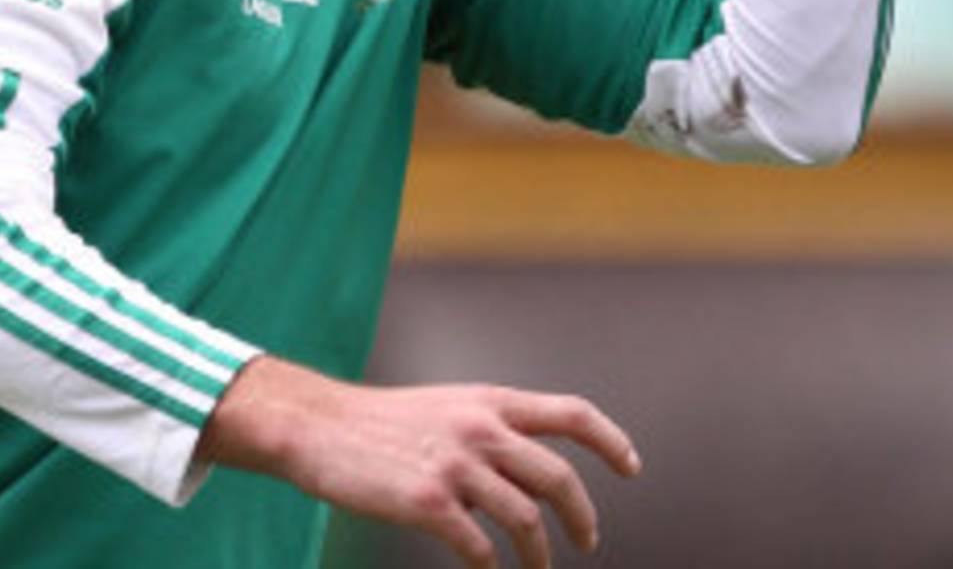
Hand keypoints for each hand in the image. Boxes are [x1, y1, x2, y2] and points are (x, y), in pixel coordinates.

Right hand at [199, 355, 641, 566]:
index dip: (609, 440)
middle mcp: (480, 428)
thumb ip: (490, 426)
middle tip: (587, 540)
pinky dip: (492, 567)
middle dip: (582, 516)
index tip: (630, 467)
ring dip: (540, 553)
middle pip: (559, 477)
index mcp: (489, 400)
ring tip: (537, 567)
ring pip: (527, 520)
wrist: (321, 426)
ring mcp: (455, 466)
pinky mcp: (429, 503)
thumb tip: (528, 464)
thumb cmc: (383, 422)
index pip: (570, 413)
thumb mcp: (448, 405)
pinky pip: (481, 548)